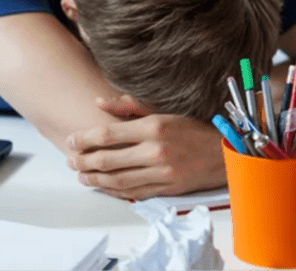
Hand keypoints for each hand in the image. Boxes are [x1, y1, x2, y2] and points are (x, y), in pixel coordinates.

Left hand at [65, 98, 225, 199]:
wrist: (224, 153)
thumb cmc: (194, 129)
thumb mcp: (163, 111)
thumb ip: (130, 107)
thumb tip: (100, 103)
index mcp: (154, 127)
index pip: (109, 134)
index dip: (85, 138)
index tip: (72, 140)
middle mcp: (156, 150)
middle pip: (109, 159)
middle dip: (84, 161)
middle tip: (70, 161)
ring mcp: (162, 172)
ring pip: (118, 180)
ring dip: (95, 180)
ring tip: (82, 177)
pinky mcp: (168, 188)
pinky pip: (135, 192)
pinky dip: (115, 192)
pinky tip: (104, 188)